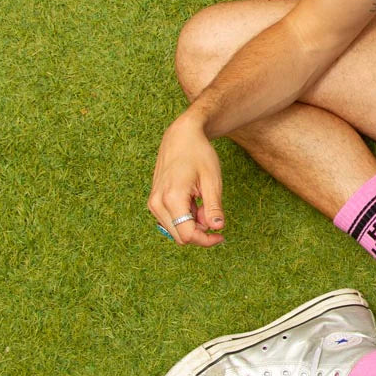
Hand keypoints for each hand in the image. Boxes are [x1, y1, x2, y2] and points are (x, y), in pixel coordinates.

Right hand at [147, 112, 225, 246]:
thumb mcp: (212, 179)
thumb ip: (214, 206)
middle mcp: (157, 203)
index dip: (207, 240)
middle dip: (200, 231)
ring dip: (193, 223)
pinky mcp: (154, 201)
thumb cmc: (199, 154)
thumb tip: (217, 228)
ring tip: (203, 200)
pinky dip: (185, 217)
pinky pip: (171, 220)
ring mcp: (153, 202)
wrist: (181, 135)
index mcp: (172, 198)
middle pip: (180, 236)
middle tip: (213, 210)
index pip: (187, 235)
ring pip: (175, 229)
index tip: (221, 236)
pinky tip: (194, 199)